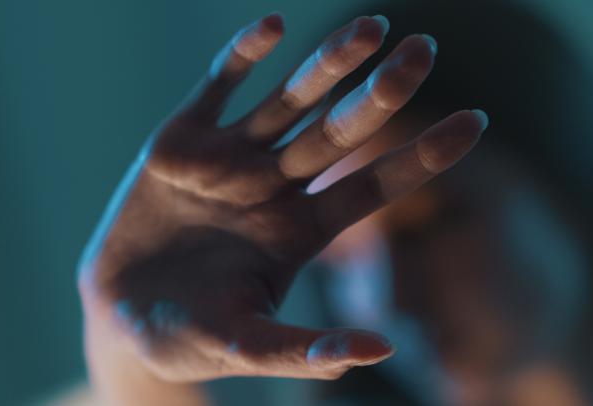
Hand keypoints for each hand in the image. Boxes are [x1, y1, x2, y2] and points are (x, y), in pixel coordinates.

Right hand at [78, 12, 486, 383]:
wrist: (116, 316)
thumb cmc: (188, 339)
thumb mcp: (247, 347)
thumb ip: (306, 351)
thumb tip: (381, 351)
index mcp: (303, 232)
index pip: (375, 186)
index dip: (423, 156)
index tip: (476, 121)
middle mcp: (276, 187)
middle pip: (341, 132)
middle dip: (383, 93)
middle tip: (427, 49)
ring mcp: (230, 159)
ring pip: (290, 101)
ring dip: (328, 64)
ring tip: (372, 27)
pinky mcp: (180, 140)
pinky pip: (218, 86)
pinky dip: (242, 55)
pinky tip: (274, 26)